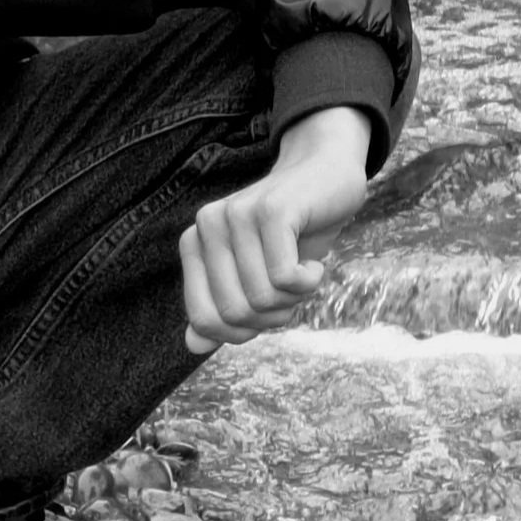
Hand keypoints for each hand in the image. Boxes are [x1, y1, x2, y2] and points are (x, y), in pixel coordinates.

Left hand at [180, 107, 371, 354]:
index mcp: (195, 243)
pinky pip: (285, 277)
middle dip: (273, 315)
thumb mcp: (256, 275)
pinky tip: (314, 261)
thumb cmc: (292, 231)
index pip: (203, 320)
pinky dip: (309, 280)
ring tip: (303, 269)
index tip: (267, 310)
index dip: (240, 332)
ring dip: (295, 297)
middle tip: (291, 288)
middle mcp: (207, 225)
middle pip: (235, 312)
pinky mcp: (272, 210)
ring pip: (262, 297)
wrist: (327, 174)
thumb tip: (193, 345)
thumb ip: (224, 308)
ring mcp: (237, 214)